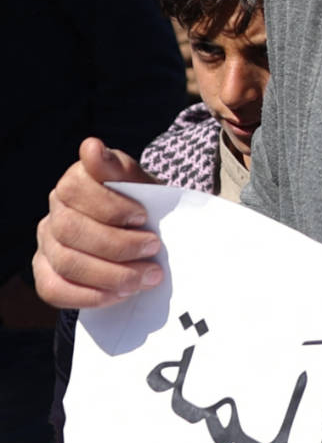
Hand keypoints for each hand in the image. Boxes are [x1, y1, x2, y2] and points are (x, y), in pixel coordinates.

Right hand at [32, 140, 161, 309]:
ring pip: (65, 262)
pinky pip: (53, 289)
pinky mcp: (47, 272)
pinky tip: (120, 294)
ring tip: (148, 277)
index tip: (143, 216)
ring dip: (111, 274)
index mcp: (76, 183)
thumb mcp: (144, 186)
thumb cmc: (146, 208)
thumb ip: (122, 169)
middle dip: (117, 244)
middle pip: (70, 229)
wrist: (148, 239)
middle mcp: (56, 211)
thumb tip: (90, 147)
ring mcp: (47, 243)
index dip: (109, 205)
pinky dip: (90, 295)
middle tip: (154, 249)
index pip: (75, 188)